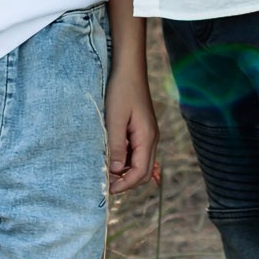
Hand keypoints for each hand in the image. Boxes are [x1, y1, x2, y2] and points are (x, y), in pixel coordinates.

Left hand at [106, 59, 159, 193]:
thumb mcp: (114, 119)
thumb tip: (114, 171)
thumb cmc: (121, 91)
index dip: (125, 185)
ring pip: (140, 163)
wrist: (129, 68)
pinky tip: (111, 156)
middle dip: (127, 182)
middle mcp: (151, 139)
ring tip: (106, 172)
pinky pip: (136, 152)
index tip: (108, 189)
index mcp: (147, 138)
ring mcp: (148, 134)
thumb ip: (115, 146)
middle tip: (107, 185)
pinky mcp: (141, 129)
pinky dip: (125, 160)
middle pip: (144, 172)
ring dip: (126, 172)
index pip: (140, 172)